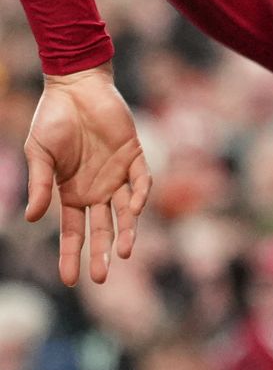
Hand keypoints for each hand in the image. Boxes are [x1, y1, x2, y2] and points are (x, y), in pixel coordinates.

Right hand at [24, 65, 150, 285]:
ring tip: (123, 252)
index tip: (71, 280)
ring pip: (125, 211)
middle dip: (100, 253)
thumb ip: (40, 185)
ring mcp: (117, 174)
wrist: (76, 88)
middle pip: (101, 228)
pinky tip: (133, 208)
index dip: (71, 255)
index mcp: (71, 194)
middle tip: (100, 277)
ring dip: (126, 231)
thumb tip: (34, 219)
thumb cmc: (53, 121)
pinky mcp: (134, 155)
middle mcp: (96, 189)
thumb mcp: (39, 155)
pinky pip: (141, 180)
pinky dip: (140, 194)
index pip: (73, 232)